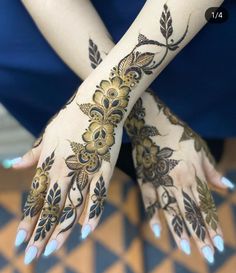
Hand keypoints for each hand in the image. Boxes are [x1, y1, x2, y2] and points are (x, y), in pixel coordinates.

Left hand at [13, 79, 124, 263]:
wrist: (99, 102)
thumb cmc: (72, 117)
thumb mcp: (48, 132)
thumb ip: (33, 153)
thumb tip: (11, 166)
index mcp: (49, 160)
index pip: (35, 197)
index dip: (28, 220)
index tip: (19, 240)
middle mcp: (64, 168)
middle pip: (51, 205)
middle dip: (40, 232)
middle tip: (32, 257)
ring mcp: (85, 168)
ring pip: (72, 205)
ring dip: (62, 229)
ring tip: (52, 250)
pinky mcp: (104, 167)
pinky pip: (98, 194)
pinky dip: (93, 214)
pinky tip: (86, 232)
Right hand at [125, 90, 233, 262]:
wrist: (151, 121)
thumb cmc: (178, 133)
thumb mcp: (199, 148)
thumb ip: (211, 170)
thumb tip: (227, 186)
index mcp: (192, 173)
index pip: (205, 205)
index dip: (212, 225)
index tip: (219, 243)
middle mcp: (177, 181)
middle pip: (190, 212)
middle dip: (200, 235)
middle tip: (207, 255)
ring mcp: (159, 181)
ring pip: (171, 211)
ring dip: (179, 231)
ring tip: (186, 249)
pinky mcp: (144, 179)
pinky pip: (149, 201)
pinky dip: (153, 216)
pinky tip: (158, 231)